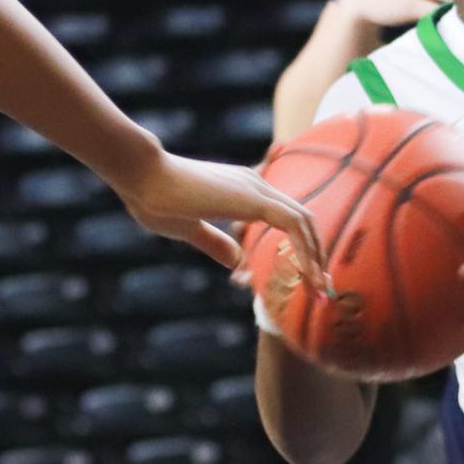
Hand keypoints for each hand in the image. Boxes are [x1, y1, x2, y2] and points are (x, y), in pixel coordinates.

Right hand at [116, 148, 328, 285]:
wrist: (142, 175)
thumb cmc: (156, 199)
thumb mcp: (190, 228)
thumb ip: (215, 242)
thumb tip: (236, 261)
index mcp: (241, 191)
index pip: (283, 218)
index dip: (295, 247)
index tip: (299, 279)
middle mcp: (255, 185)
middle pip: (302, 218)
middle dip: (315, 253)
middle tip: (321, 287)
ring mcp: (256, 189)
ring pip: (304, 220)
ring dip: (316, 255)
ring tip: (320, 288)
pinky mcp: (253, 198)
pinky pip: (293, 223)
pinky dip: (305, 251)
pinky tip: (307, 275)